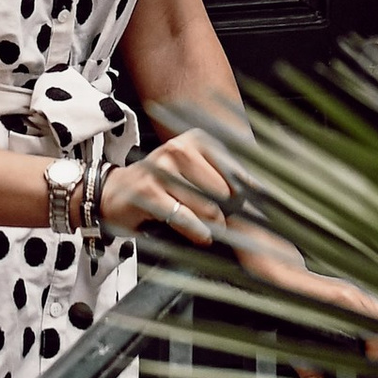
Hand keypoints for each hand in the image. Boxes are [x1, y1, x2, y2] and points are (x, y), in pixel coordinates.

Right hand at [101, 131, 235, 246]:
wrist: (116, 193)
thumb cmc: (162, 186)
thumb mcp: (193, 172)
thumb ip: (224, 178)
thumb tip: (261, 191)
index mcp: (195, 140)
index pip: (235, 169)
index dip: (244, 193)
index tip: (244, 206)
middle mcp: (178, 149)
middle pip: (223, 190)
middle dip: (228, 211)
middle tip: (222, 221)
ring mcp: (161, 169)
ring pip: (207, 206)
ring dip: (214, 225)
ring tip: (212, 229)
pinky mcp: (149, 193)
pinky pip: (185, 218)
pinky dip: (197, 232)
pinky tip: (201, 236)